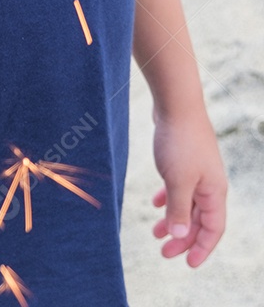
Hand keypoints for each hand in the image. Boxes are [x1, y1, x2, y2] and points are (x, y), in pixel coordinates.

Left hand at [151, 110, 226, 265]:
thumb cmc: (179, 142)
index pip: (214, 229)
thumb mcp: (178, 181)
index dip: (202, 248)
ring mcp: (197, 170)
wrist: (176, 104)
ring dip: (173, 219)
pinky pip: (179, 186)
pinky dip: (169, 197)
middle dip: (183, 237)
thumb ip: (179, 210)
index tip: (187, 263)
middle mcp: (210, 183)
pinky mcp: (184, 159)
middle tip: (163, 252)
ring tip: (156, 232)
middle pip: (199, 219)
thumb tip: (179, 235)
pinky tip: (155, 202)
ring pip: (187, 203)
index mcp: (214, 192)